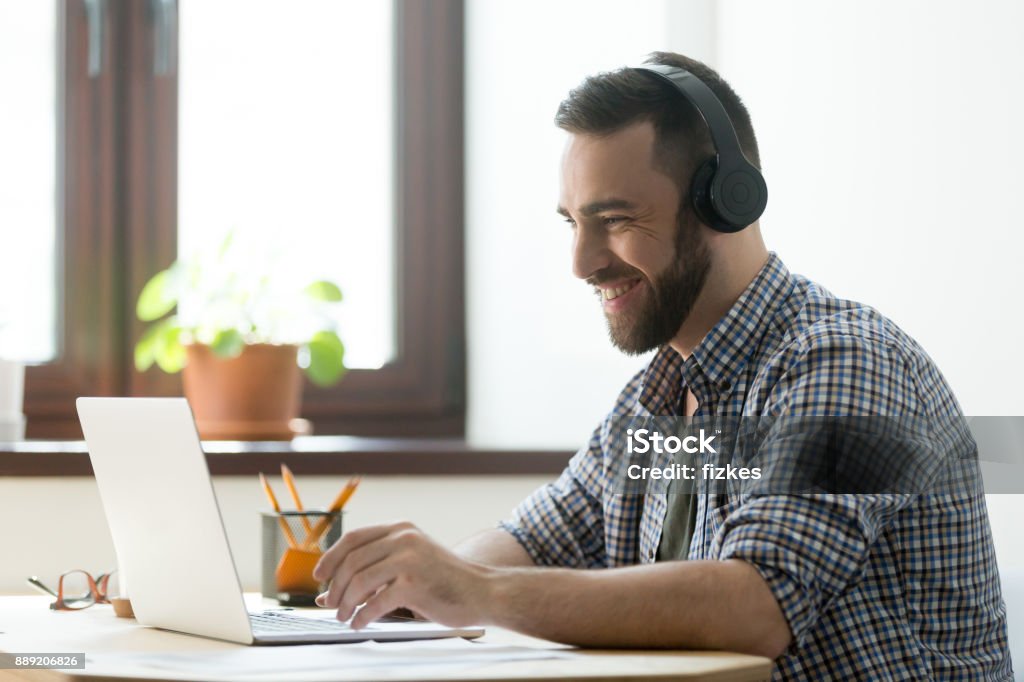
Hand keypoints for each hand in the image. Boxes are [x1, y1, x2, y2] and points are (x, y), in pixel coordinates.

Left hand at [312, 521, 492, 628]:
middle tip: (331, 604)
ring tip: (345, 616)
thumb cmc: (445, 580)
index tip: (320, 575)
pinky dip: (362, 616)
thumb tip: (330, 592)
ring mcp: (409, 560)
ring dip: (346, 603)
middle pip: (352, 561)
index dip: (331, 557)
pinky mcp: (413, 584)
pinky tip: (360, 623)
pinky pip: (375, 602)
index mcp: (401, 529)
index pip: (354, 538)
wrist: (482, 591)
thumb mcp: (410, 563)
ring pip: (360, 582)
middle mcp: (404, 539)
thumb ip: (375, 570)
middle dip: (336, 586)